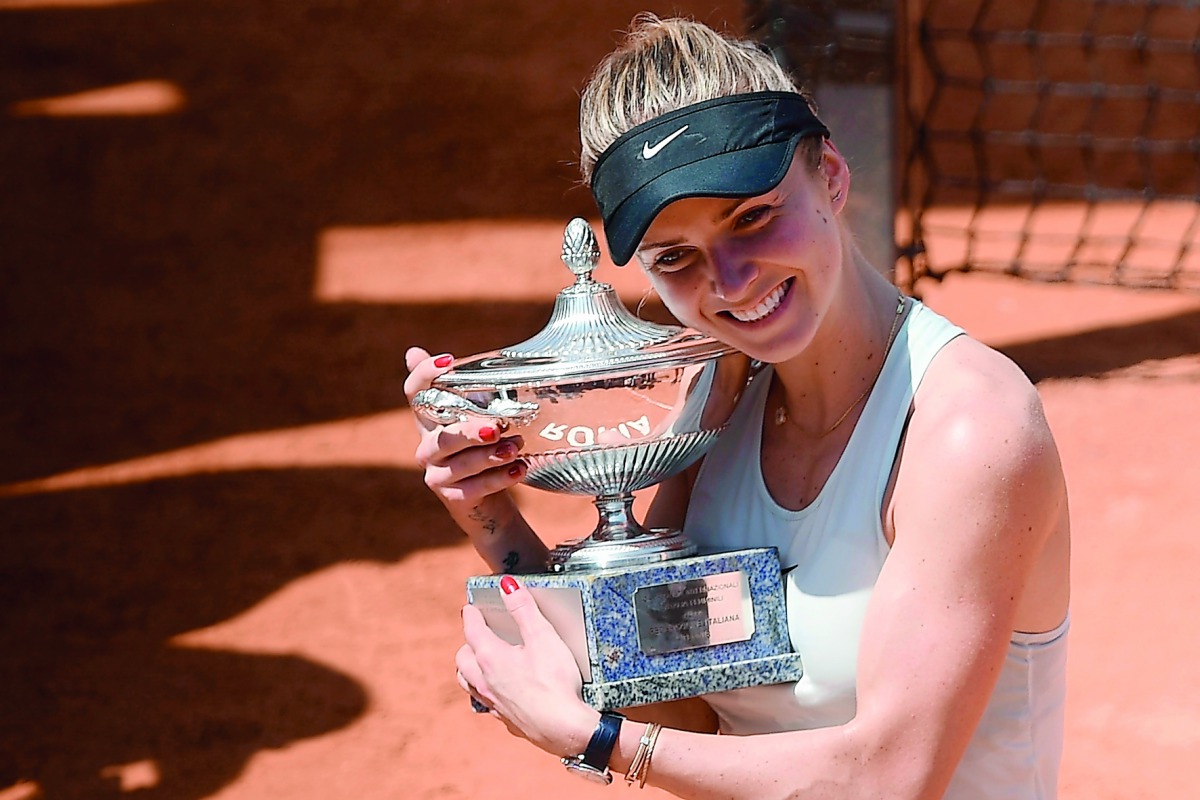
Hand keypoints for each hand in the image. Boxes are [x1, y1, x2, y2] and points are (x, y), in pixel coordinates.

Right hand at [404, 346, 526, 508]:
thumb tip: (440, 350)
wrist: (489, 502)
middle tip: (497, 427)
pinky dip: (500, 478)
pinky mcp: (452, 498)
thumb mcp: (476, 418)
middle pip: (443, 436)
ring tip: (516, 448)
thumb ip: (467, 389)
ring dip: (491, 455)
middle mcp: (427, 447)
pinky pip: (475, 488)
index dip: (425, 374)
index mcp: (430, 421)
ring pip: (461, 464)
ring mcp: (437, 474)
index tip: (449, 360)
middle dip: (471, 432)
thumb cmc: (482, 452)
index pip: (415, 393)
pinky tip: (519, 469)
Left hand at [455, 576, 597, 755]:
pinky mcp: (506, 720)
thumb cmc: (555, 683)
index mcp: (490, 658)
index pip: (473, 630)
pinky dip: (486, 692)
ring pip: (468, 684)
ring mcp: (493, 704)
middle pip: (463, 659)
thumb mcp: (543, 637)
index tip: (470, 607)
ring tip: (478, 661)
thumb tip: (507, 585)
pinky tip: (498, 692)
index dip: (471, 615)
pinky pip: (486, 703)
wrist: (564, 729)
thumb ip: (524, 609)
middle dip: (468, 643)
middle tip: (477, 632)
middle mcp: (485, 682)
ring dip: (469, 669)